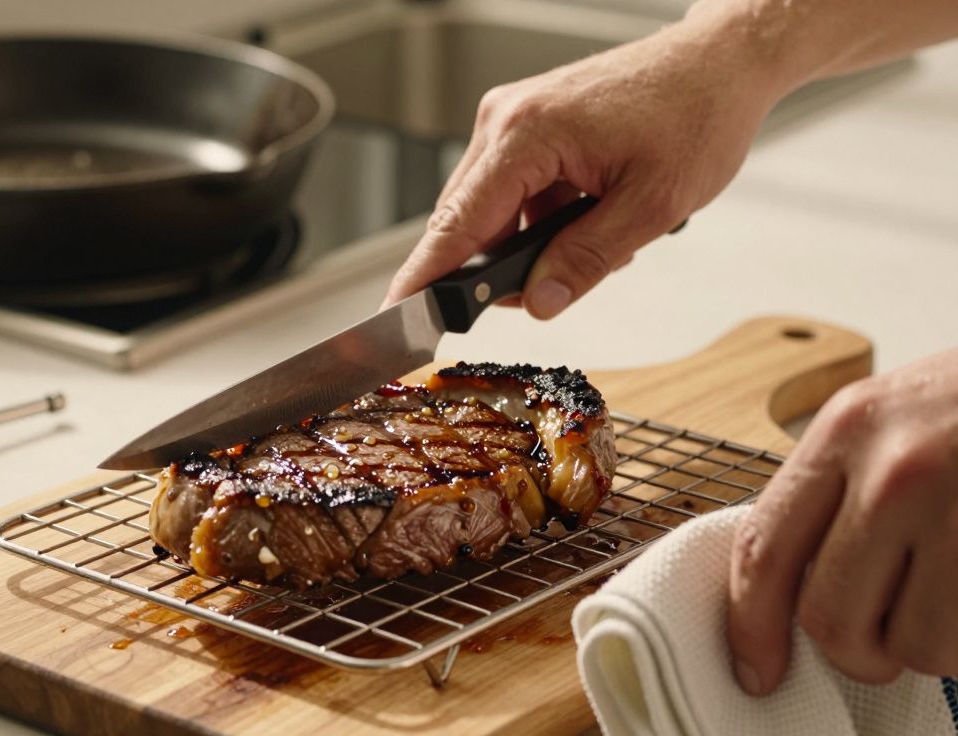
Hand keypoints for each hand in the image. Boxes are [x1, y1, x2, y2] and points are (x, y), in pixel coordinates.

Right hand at [381, 17, 788, 315]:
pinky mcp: (529, 123)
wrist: (720, 61)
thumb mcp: (650, 205)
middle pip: (465, 219)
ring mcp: (513, 118)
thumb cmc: (696, 113)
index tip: (397, 312)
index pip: (457, 222)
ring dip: (525, 242)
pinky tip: (586, 221)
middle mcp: (506, 120)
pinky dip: (538, 218)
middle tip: (540, 296)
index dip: (425, 275)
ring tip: (593, 242)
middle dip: (494, 268)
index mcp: (527, 134)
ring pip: (490, 208)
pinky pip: (511, 189)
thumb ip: (586, 260)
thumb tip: (537, 302)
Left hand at [728, 348, 957, 692]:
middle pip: (830, 615)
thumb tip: (790, 589)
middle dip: (855, 650)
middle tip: (883, 639)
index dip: (750, 625)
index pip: (764, 550)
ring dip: (930, 645)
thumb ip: (834, 492)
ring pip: (913, 644)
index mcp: (846, 431)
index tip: (756, 669)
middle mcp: (895, 471)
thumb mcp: (889, 418)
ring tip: (950, 599)